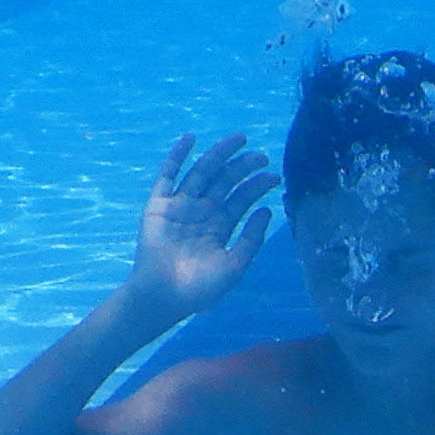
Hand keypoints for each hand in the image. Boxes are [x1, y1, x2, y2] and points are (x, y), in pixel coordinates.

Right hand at [129, 133, 275, 318]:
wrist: (165, 295)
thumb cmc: (201, 287)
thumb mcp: (236, 264)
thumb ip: (252, 239)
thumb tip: (267, 211)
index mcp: (219, 227)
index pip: (241, 199)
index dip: (257, 186)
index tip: (275, 176)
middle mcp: (201, 213)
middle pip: (225, 181)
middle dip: (243, 167)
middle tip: (262, 156)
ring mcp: (180, 206)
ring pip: (202, 173)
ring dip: (219, 155)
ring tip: (239, 139)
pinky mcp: (159, 205)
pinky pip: (167, 176)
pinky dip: (177, 156)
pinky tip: (191, 139)